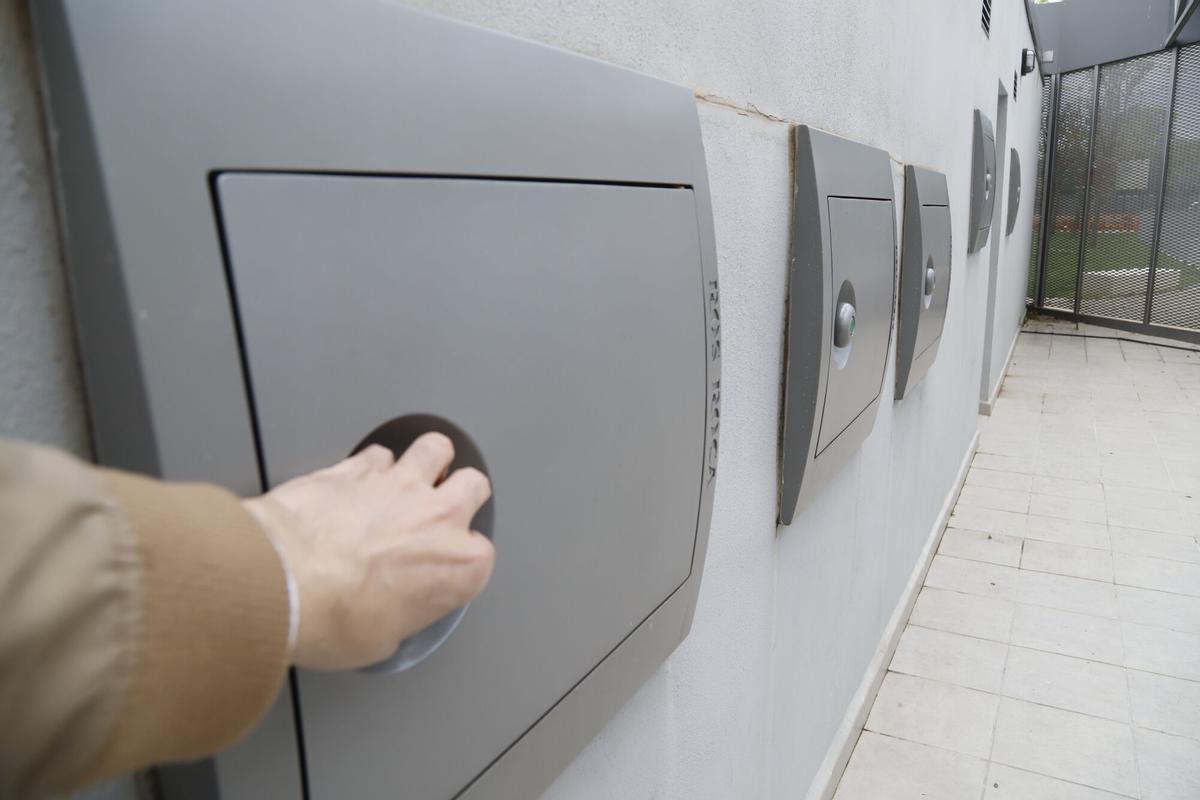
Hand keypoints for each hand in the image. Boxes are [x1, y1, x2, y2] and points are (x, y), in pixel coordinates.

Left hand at [242, 434, 494, 669]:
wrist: (281, 582)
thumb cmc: (331, 616)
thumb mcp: (379, 642)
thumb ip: (400, 617)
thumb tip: (383, 617)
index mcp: (459, 566)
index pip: (480, 555)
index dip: (460, 560)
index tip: (443, 567)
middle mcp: (439, 517)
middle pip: (473, 485)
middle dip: (460, 493)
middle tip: (442, 508)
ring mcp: (400, 486)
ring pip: (436, 448)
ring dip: (429, 460)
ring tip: (415, 474)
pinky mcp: (359, 468)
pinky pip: (380, 453)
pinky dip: (374, 464)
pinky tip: (362, 479)